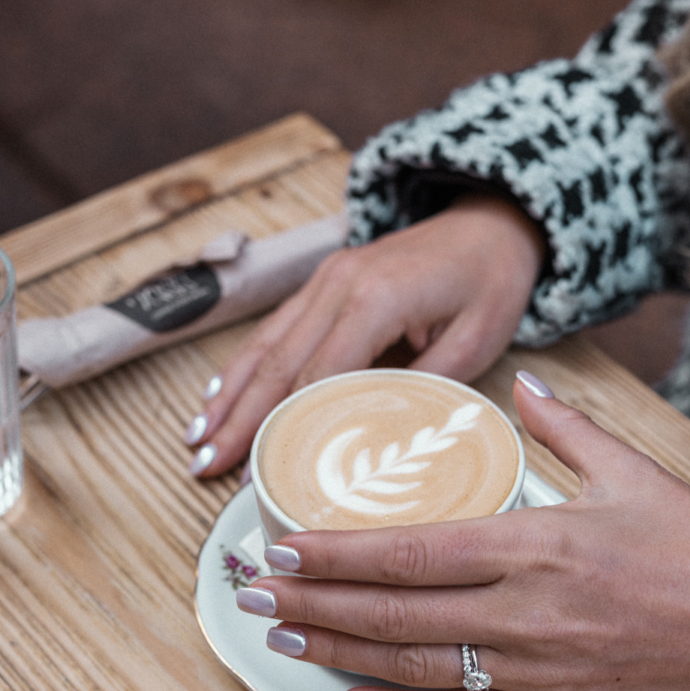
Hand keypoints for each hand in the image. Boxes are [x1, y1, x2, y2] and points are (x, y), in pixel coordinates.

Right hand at [186, 194, 543, 476]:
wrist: (492, 220)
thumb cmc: (490, 280)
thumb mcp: (475, 343)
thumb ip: (424, 388)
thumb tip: (378, 440)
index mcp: (377, 299)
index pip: (316, 376)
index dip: (283, 428)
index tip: (260, 470)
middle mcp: (340, 283)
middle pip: (277, 364)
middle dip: (239, 419)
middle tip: (206, 465)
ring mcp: (327, 278)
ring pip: (266, 344)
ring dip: (229, 394)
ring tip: (197, 439)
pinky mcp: (325, 281)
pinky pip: (276, 327)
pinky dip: (244, 365)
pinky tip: (219, 395)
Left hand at [236, 373, 689, 690]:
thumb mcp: (635, 473)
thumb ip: (566, 429)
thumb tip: (521, 384)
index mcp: (537, 543)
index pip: (412, 550)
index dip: (339, 553)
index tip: (284, 545)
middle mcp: (524, 610)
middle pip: (395, 610)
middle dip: (316, 602)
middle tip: (254, 595)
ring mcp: (534, 670)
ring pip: (413, 665)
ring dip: (339, 652)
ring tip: (284, 639)